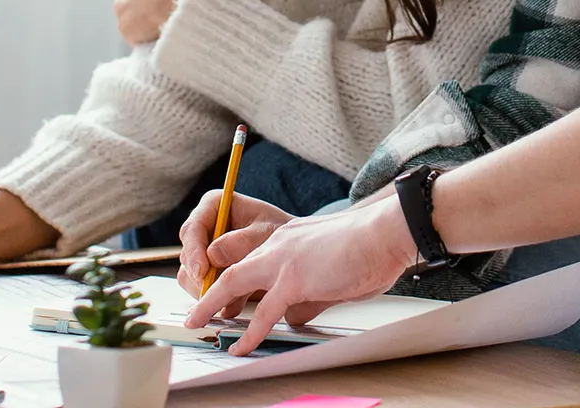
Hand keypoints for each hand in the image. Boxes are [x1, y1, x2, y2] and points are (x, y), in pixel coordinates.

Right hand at [175, 190, 292, 296]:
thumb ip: (242, 241)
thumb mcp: (267, 232)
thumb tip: (213, 254)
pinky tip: (233, 305)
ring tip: (234, 297)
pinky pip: (199, 290)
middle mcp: (204, 227)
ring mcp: (202, 251)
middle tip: (218, 292)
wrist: (291, 250)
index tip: (202, 271)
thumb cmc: (280, 233)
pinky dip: (215, 300)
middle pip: (187, 255)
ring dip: (208, 290)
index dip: (194, 251)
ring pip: (189, 276)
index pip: (192, 228)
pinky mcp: (206, 272)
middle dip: (201, 277)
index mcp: (214, 205)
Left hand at [185, 197, 418, 355]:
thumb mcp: (331, 267)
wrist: (385, 232)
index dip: (233, 278)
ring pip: (233, 284)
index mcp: (288, 238)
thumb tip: (297, 315)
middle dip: (208, 289)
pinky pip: (263, 312)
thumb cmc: (369, 248)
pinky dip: (249, 333)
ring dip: (212, 306)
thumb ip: (310, 289)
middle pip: (231, 267)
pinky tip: (240, 347)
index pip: (251, 258)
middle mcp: (279, 244)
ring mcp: (283, 261)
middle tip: (195, 310)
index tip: (223, 297)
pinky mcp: (293, 280)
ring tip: (196, 324)